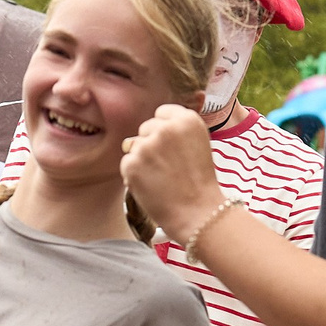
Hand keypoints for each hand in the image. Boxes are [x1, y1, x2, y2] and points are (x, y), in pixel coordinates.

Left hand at [121, 104, 223, 242]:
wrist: (198, 212)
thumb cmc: (199, 182)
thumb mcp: (197, 145)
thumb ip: (173, 132)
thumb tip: (132, 139)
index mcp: (187, 119)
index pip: (162, 113)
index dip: (165, 132)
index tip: (173, 148)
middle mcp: (166, 128)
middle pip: (146, 128)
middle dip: (152, 145)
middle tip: (169, 167)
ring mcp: (147, 145)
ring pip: (134, 146)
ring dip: (142, 160)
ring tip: (162, 178)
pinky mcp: (132, 163)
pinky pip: (126, 163)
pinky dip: (134, 175)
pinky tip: (152, 186)